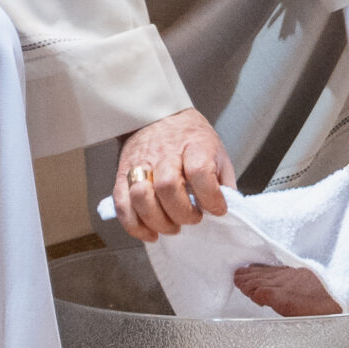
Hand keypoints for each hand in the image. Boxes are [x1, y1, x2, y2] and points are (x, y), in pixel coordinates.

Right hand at [114, 107, 234, 240]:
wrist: (157, 115)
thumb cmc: (190, 138)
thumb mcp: (216, 150)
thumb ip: (223, 180)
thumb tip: (226, 210)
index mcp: (194, 144)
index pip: (200, 171)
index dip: (210, 196)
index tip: (217, 209)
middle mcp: (164, 153)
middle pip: (168, 186)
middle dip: (183, 212)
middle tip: (193, 218)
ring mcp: (140, 163)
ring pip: (141, 197)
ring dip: (158, 221)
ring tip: (172, 226)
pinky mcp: (122, 175)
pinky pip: (122, 205)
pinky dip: (135, 225)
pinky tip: (151, 231)